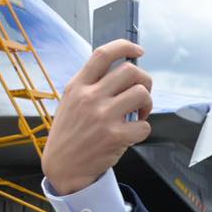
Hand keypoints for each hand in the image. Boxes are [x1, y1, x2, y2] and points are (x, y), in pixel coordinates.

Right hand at [41, 40, 152, 194]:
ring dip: (148, 104)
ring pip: (142, 94)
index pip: (103, 54)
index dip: (125, 46)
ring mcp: (103, 116)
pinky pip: (144, 125)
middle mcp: (89, 97)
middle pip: (130, 71)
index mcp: (78, 86)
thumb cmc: (72, 132)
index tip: (138, 51)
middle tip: (142, 93)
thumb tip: (123, 70)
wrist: (63, 165)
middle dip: (145, 80)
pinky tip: (132, 133)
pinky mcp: (115, 136)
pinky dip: (143, 129)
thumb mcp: (71, 101)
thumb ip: (91, 84)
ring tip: (139, 113)